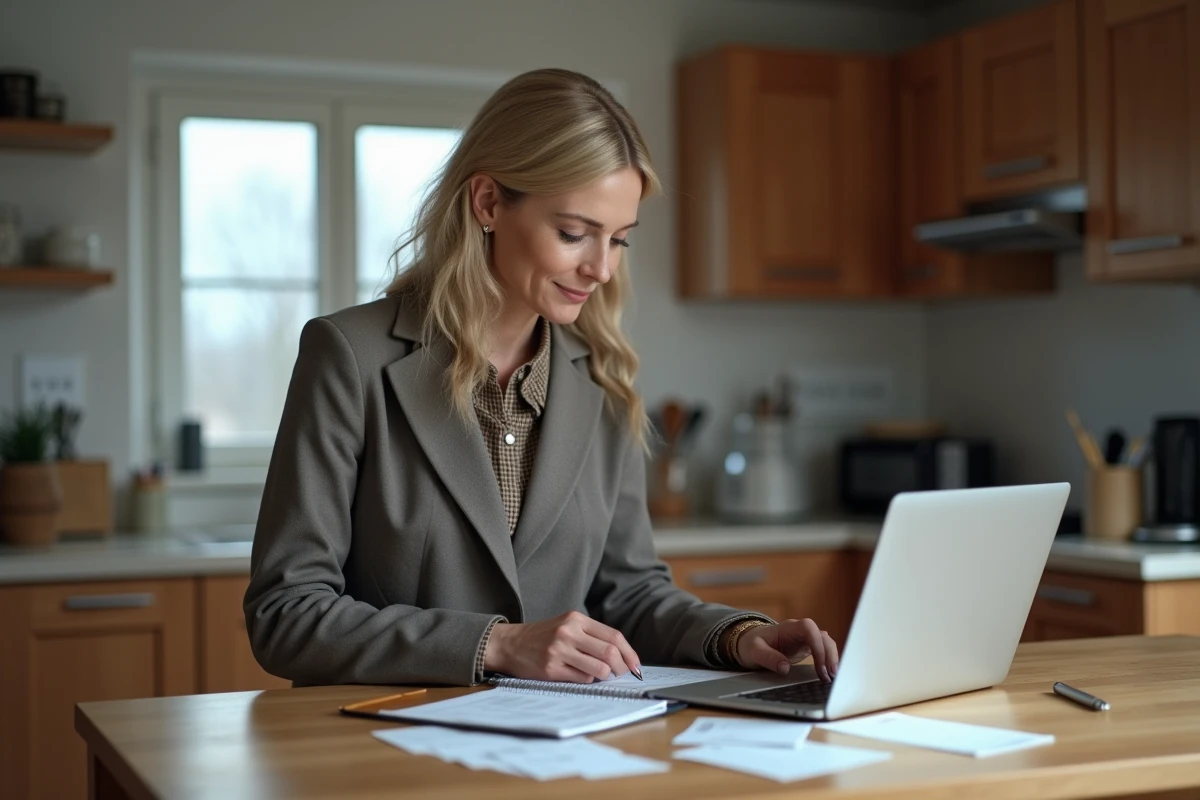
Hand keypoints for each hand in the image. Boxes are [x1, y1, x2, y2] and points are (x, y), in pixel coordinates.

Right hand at [483, 611, 641, 682]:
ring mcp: (559, 651)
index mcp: (576, 619)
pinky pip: (582, 679)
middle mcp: (568, 632)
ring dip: (606, 676)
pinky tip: (580, 676)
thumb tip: (621, 656)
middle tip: (622, 674)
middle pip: (609, 653)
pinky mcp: (551, 669)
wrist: (510, 644)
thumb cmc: (543, 636)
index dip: (629, 653)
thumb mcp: (567, 625)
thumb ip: (591, 635)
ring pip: (599, 669)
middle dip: (622, 668)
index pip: (614, 636)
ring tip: (602, 676)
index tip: (636, 665)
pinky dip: (587, 680)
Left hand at [735, 619, 838, 681]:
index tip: (819, 666)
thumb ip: (768, 658)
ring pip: (825, 643)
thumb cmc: (751, 644)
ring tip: (831, 678)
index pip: (809, 629)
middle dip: (829, 655)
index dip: (817, 646)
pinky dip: (828, 660)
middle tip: (830, 676)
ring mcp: (804, 639)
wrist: (749, 643)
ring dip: (831, 658)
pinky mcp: (806, 647)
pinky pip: (822, 650)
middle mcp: (799, 631)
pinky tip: (829, 674)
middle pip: (822, 636)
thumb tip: (785, 668)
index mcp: (788, 628)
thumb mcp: (754, 651)